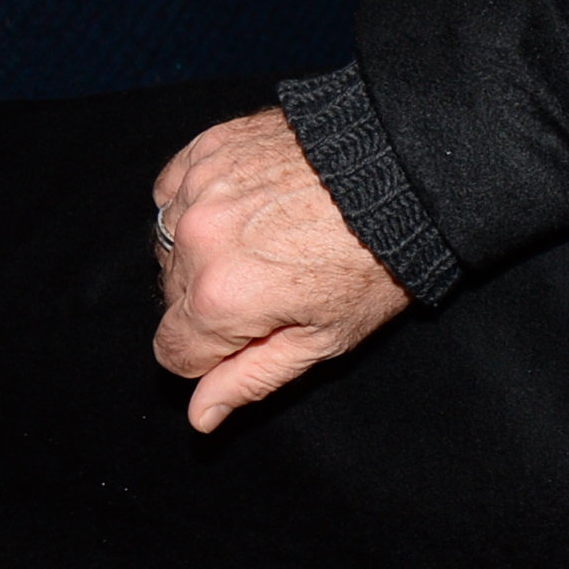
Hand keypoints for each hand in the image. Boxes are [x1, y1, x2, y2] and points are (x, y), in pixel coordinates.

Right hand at [152, 109, 412, 432]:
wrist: (399, 176)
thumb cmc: (372, 265)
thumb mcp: (322, 341)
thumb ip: (251, 379)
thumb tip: (200, 417)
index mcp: (218, 300)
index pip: (174, 353)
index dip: (213, 355)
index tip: (253, 335)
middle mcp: (193, 244)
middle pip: (173, 301)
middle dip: (212, 304)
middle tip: (274, 287)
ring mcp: (195, 191)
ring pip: (169, 247)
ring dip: (202, 254)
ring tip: (265, 245)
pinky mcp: (203, 151)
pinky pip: (173, 193)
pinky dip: (196, 207)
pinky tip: (246, 210)